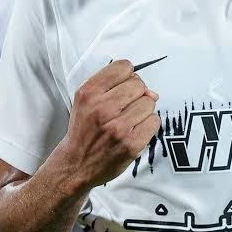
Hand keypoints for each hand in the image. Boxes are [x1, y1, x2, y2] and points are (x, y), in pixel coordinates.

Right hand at [60, 60, 159, 189]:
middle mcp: (102, 108)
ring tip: (129, 120)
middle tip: (125, 107)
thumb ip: (114, 85)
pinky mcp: (131, 144)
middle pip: (139, 85)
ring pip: (149, 102)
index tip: (122, 86)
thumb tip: (150, 90)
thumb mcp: (86, 99)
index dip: (127, 76)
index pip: (124, 67)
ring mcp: (117, 127)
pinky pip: (154, 121)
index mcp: (89, 93)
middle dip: (136, 94)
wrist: (76, 164)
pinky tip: (135, 130)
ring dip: (143, 110)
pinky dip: (148, 125)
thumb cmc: (85, 129)